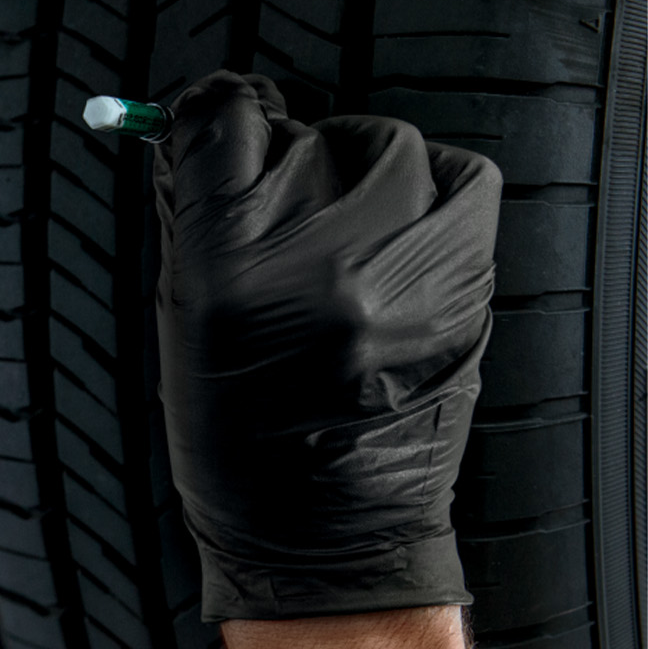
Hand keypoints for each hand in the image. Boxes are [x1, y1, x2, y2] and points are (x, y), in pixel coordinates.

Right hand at [153, 71, 499, 620]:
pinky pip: (455, 175)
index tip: (212, 128)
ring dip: (353, 176)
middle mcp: (318, 253)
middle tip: (274, 222)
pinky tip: (396, 240)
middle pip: (300, 131)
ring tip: (337, 247)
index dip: (211, 117)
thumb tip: (200, 128)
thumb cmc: (236, 436)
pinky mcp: (466, 273)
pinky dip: (425, 193)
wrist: (326, 530)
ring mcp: (402, 261)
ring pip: (378, 145)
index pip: (221, 120)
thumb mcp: (181, 322)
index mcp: (226, 267)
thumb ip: (192, 217)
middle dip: (281, 162)